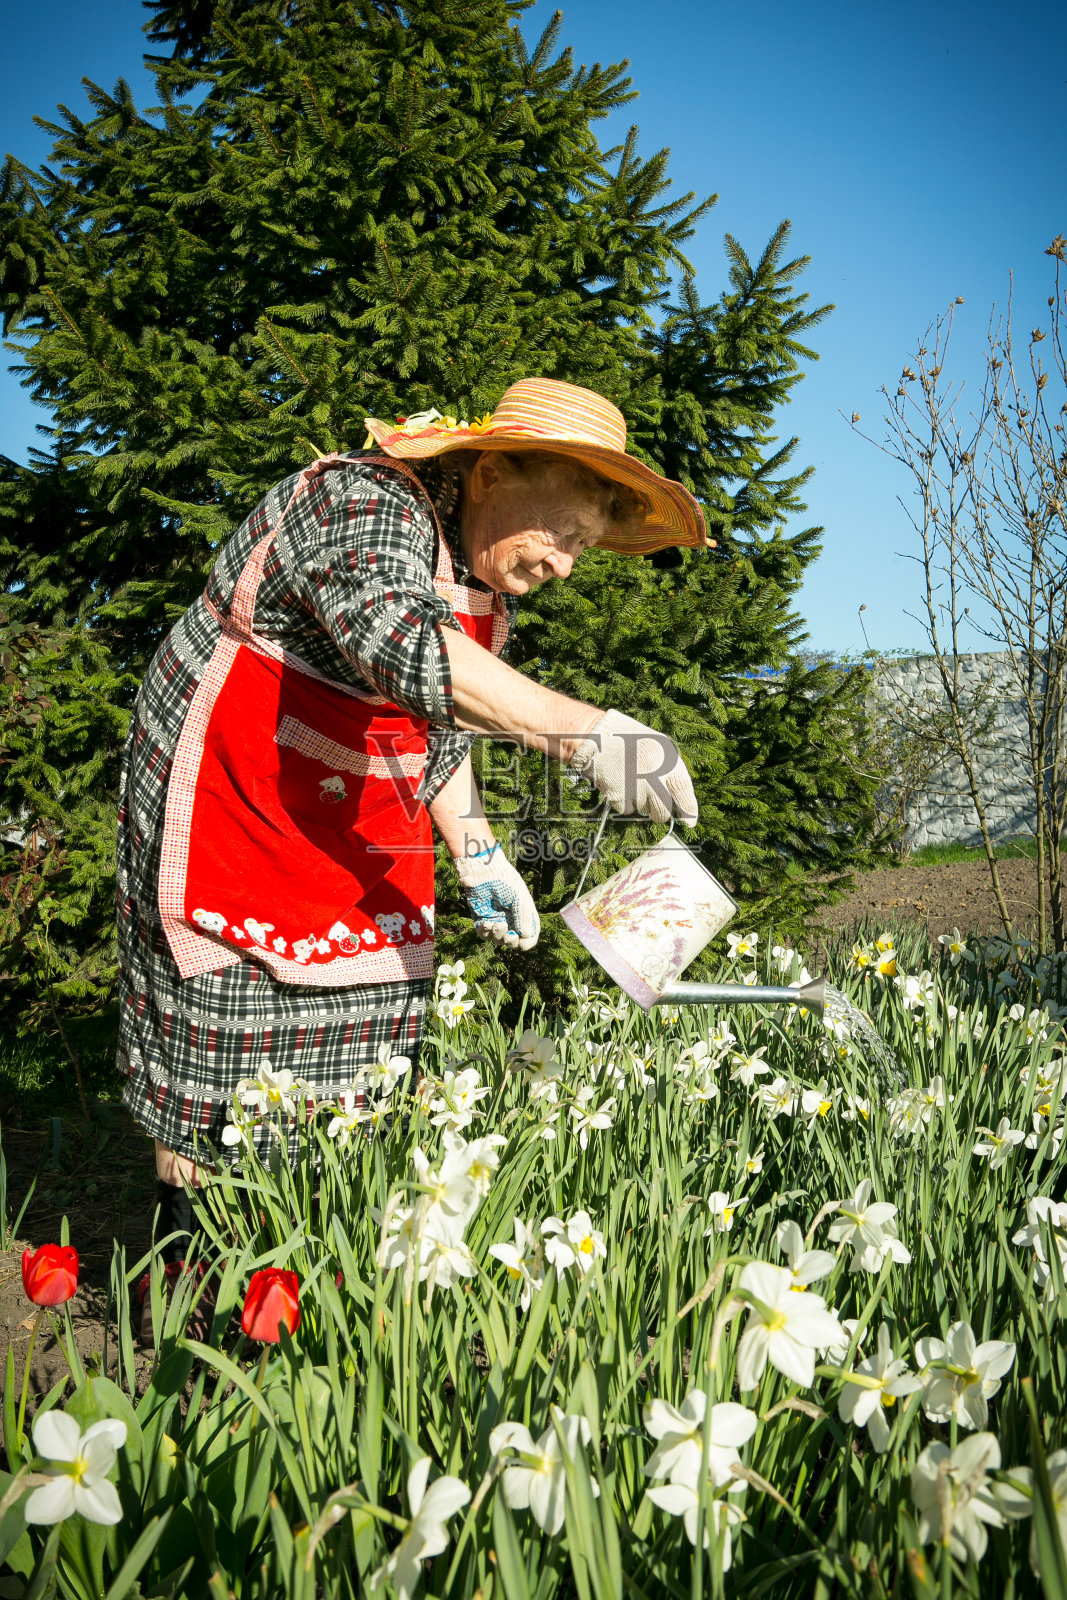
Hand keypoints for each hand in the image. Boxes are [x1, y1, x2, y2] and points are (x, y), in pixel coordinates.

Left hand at [452, 845, 540, 948]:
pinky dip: (485, 932)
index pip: (529, 935)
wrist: (483, 870)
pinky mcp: (481, 918)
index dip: (526, 942)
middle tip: (509, 936)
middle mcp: (511, 919)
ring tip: (497, 923)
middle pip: (513, 941)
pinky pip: (484, 934)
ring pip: (498, 939)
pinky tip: (486, 923)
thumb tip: (525, 935)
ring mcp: (496, 919)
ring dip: (498, 936)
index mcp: (524, 914)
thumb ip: (523, 916)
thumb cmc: (504, 880)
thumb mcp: (519, 896)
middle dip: (511, 941)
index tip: (521, 942)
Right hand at [568, 708, 698, 824]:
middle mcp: (653, 776)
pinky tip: (620, 783)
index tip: (690, 823)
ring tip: (631, 780)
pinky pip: (626, 809)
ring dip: (640, 802)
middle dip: (660, 814)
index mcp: (667, 761)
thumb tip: (678, 800)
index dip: (688, 809)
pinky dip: (624, 801)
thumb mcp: (659, 746)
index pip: (683, 791)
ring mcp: (634, 787)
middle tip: (656, 808)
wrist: (597, 736)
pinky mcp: (617, 795)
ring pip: (643, 810)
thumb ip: (671, 771)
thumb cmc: (631, 740)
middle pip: (663, 811)